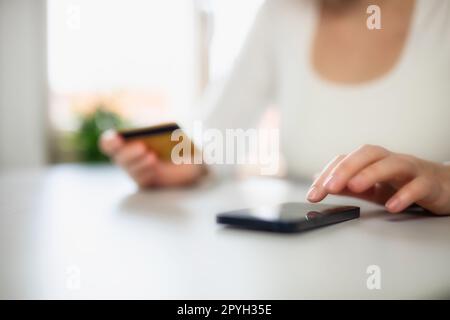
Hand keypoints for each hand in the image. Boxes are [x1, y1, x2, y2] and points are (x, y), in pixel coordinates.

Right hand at [99, 130, 204, 187]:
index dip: (110, 141)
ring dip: (140, 163)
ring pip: (130, 170)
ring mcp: (136, 171)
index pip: (108, 143)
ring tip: (152, 156)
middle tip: (143, 147)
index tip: (118, 138)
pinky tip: (155, 168)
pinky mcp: (147, 182)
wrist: (189, 157)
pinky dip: (147, 173)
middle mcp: (127, 157)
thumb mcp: (169, 129)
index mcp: (126, 140)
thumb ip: (160, 126)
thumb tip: (154, 130)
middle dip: (129, 152)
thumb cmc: (175, 137)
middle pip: (119, 157)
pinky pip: (142, 181)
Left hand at [306, 144, 449, 214]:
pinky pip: (417, 186)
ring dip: (371, 174)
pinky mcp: (429, 183)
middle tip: (329, 187)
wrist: (443, 186)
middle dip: (345, 169)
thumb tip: (318, 181)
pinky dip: (404, 194)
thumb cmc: (402, 183)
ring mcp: (410, 169)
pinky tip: (392, 206)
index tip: (313, 193)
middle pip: (366, 154)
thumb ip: (346, 184)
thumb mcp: (371, 185)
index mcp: (372, 160)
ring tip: (355, 187)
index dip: (327, 174)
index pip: (345, 159)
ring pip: (391, 164)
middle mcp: (389, 160)